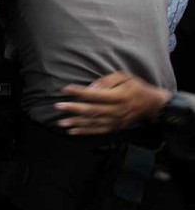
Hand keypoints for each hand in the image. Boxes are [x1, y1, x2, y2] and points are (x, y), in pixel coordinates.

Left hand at [54, 72, 171, 135]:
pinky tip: (72, 131)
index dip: (80, 92)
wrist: (152, 105)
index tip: (65, 89)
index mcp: (119, 96)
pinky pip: (98, 131)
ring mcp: (115, 121)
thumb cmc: (136, 87)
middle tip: (57, 107)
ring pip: (93, 123)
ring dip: (76, 123)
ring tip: (61, 122)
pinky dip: (85, 132)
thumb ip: (107, 81)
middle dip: (73, 109)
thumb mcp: (125, 77)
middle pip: (92, 110)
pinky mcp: (115, 127)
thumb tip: (91, 87)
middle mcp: (116, 110)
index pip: (96, 95)